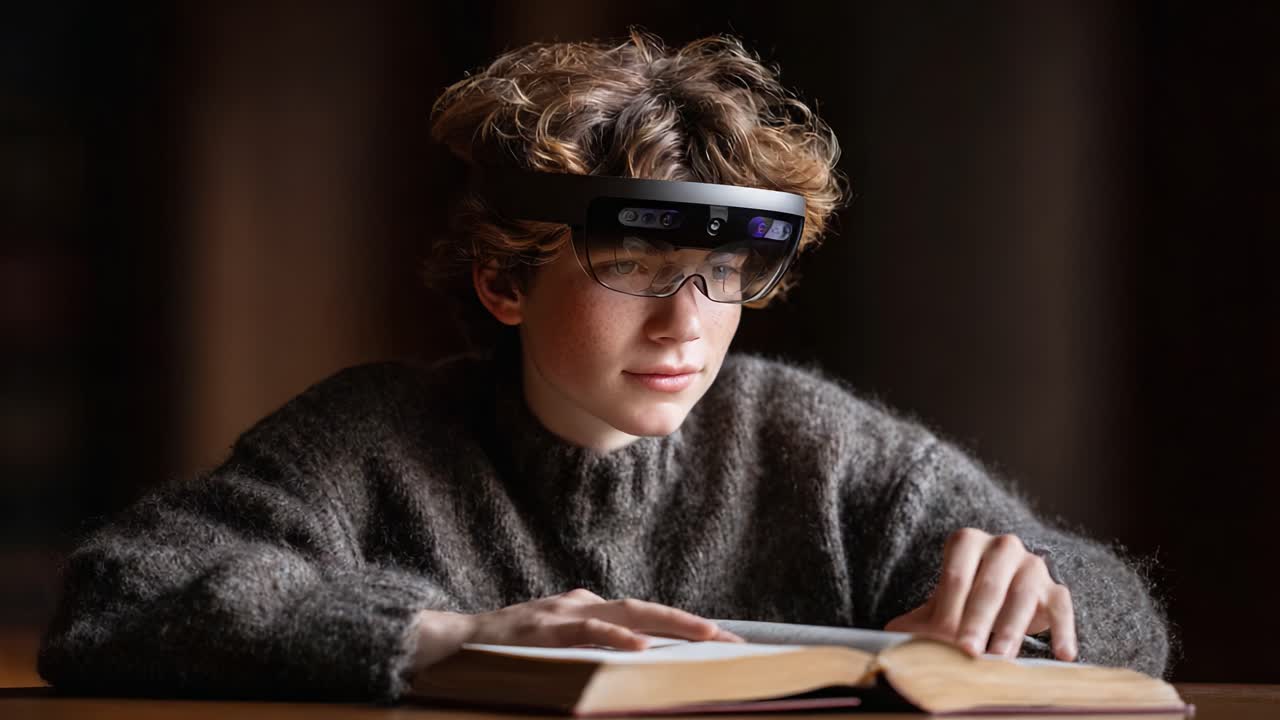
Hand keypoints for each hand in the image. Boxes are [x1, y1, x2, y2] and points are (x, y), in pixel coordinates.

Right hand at [407, 588, 743, 672]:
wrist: (448, 643)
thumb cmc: (503, 651)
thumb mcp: (553, 648)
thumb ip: (586, 649)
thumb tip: (628, 664)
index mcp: (586, 610)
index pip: (644, 616)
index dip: (683, 627)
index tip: (722, 642)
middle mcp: (581, 605)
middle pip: (648, 610)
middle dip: (692, 625)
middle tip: (733, 641)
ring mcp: (563, 614)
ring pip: (628, 614)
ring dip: (671, 625)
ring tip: (707, 636)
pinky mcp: (543, 628)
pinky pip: (588, 632)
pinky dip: (617, 639)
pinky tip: (642, 649)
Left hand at [884, 528, 1076, 661]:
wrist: (998, 596)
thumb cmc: (960, 599)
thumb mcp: (938, 604)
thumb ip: (917, 620)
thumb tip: (893, 643)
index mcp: (966, 542)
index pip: (956, 576)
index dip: (948, 607)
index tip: (941, 636)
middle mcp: (1002, 546)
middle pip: (988, 586)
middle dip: (977, 621)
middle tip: (967, 651)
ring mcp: (1031, 565)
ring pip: (1022, 596)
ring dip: (1011, 629)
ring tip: (1000, 658)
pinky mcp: (1055, 588)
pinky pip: (1062, 606)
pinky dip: (1063, 631)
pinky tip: (1061, 655)